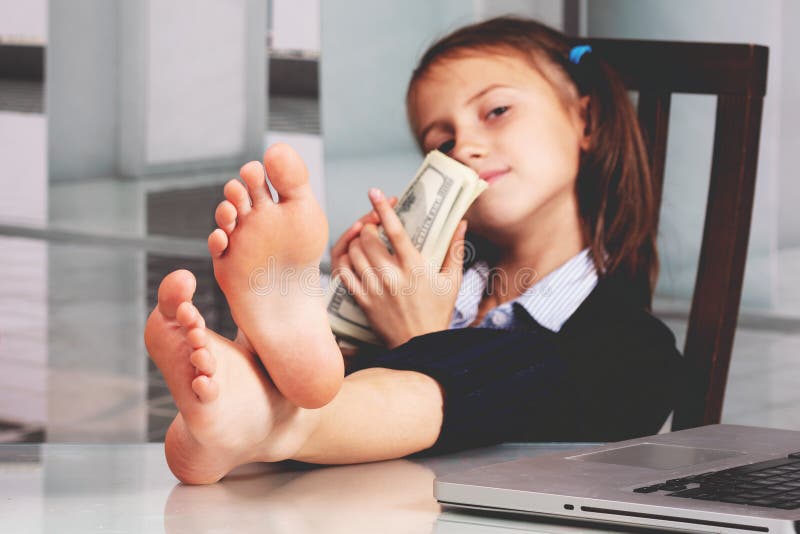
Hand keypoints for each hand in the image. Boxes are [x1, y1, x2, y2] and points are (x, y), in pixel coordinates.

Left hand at [336, 188, 467, 347]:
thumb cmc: (438, 313)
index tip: (375, 193)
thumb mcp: (452, 281)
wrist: (421, 346)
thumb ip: (455, 249)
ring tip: (364, 239)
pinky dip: (345, 260)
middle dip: (368, 225)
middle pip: (368, 239)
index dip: (382, 209)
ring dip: (356, 241)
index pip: (395, 230)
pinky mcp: (363, 300)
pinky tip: (352, 256)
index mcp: (415, 267)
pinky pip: (345, 273)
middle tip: (373, 224)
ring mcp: (375, 288)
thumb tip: (462, 223)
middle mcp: (392, 276)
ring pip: (354, 253)